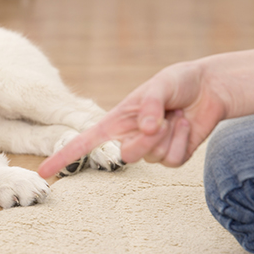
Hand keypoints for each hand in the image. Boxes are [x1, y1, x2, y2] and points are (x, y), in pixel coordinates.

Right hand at [38, 60, 226, 177]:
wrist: (209, 88)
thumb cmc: (179, 82)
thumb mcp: (161, 84)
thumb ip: (149, 104)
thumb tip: (144, 129)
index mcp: (117, 121)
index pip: (84, 142)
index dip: (63, 156)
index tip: (44, 171)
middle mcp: (130, 137)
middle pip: (127, 156)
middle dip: (146, 140)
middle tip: (161, 119)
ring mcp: (151, 150)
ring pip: (152, 158)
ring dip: (169, 135)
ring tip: (176, 116)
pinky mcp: (172, 156)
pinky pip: (173, 161)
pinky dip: (183, 141)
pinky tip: (186, 125)